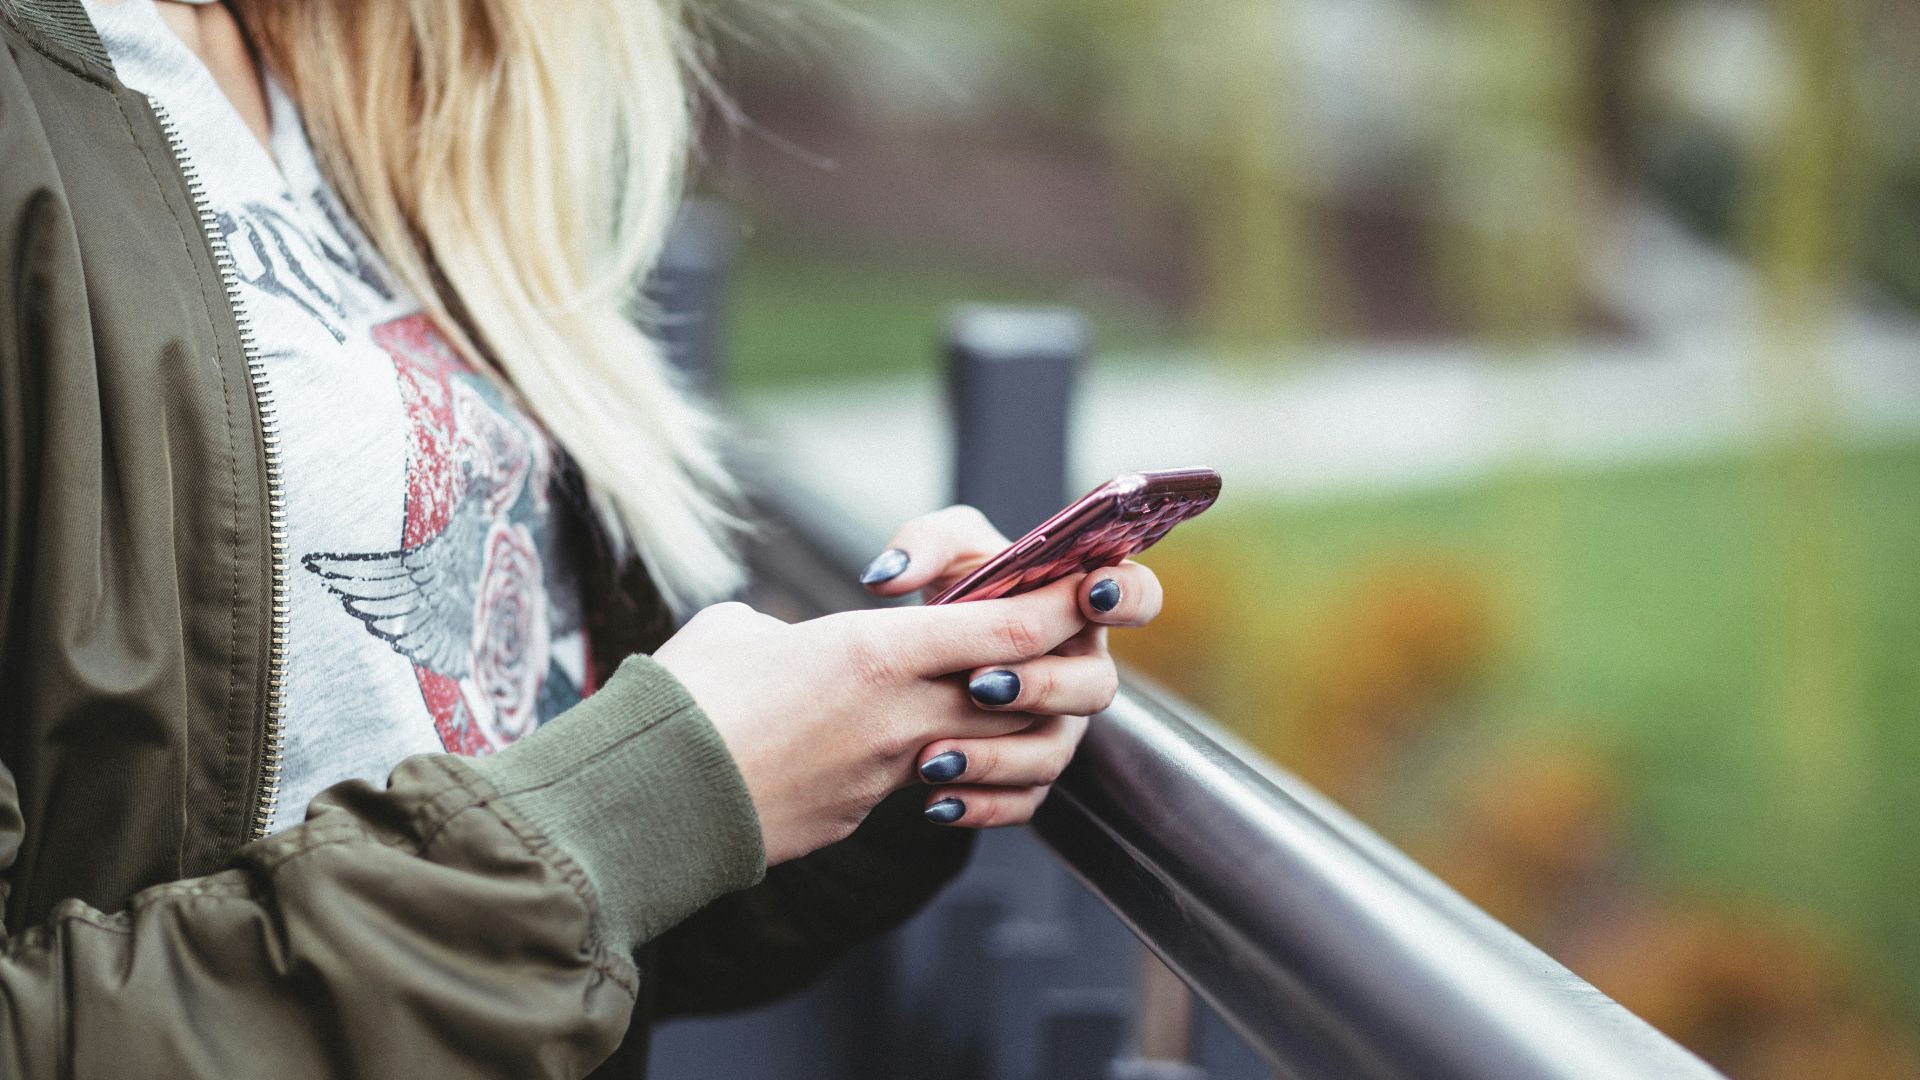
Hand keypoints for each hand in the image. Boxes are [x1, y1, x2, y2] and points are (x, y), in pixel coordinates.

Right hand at [653, 575, 1088, 864]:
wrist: (647, 802)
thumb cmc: (684, 698)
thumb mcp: (740, 630)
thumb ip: (793, 628)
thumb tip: (793, 643)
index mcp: (874, 653)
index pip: (1007, 630)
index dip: (1058, 607)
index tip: (1083, 587)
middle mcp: (898, 716)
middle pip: (1019, 694)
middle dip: (1048, 669)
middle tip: (1046, 645)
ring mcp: (885, 774)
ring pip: (985, 747)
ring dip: (999, 727)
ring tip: (978, 703)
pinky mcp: (861, 815)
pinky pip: (927, 787)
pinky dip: (940, 768)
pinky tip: (914, 755)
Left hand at [857, 506, 1164, 828]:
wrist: (921, 657)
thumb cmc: (954, 589)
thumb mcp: (941, 551)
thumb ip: (922, 544)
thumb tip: (888, 578)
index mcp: (1080, 606)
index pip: (1137, 596)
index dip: (1127, 596)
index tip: (1089, 593)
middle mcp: (1080, 669)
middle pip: (1097, 686)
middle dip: (1042, 686)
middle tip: (979, 683)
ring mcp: (1060, 726)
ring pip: (1054, 753)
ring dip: (998, 756)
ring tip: (934, 756)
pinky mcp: (1029, 774)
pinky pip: (1022, 801)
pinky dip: (980, 805)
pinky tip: (935, 801)